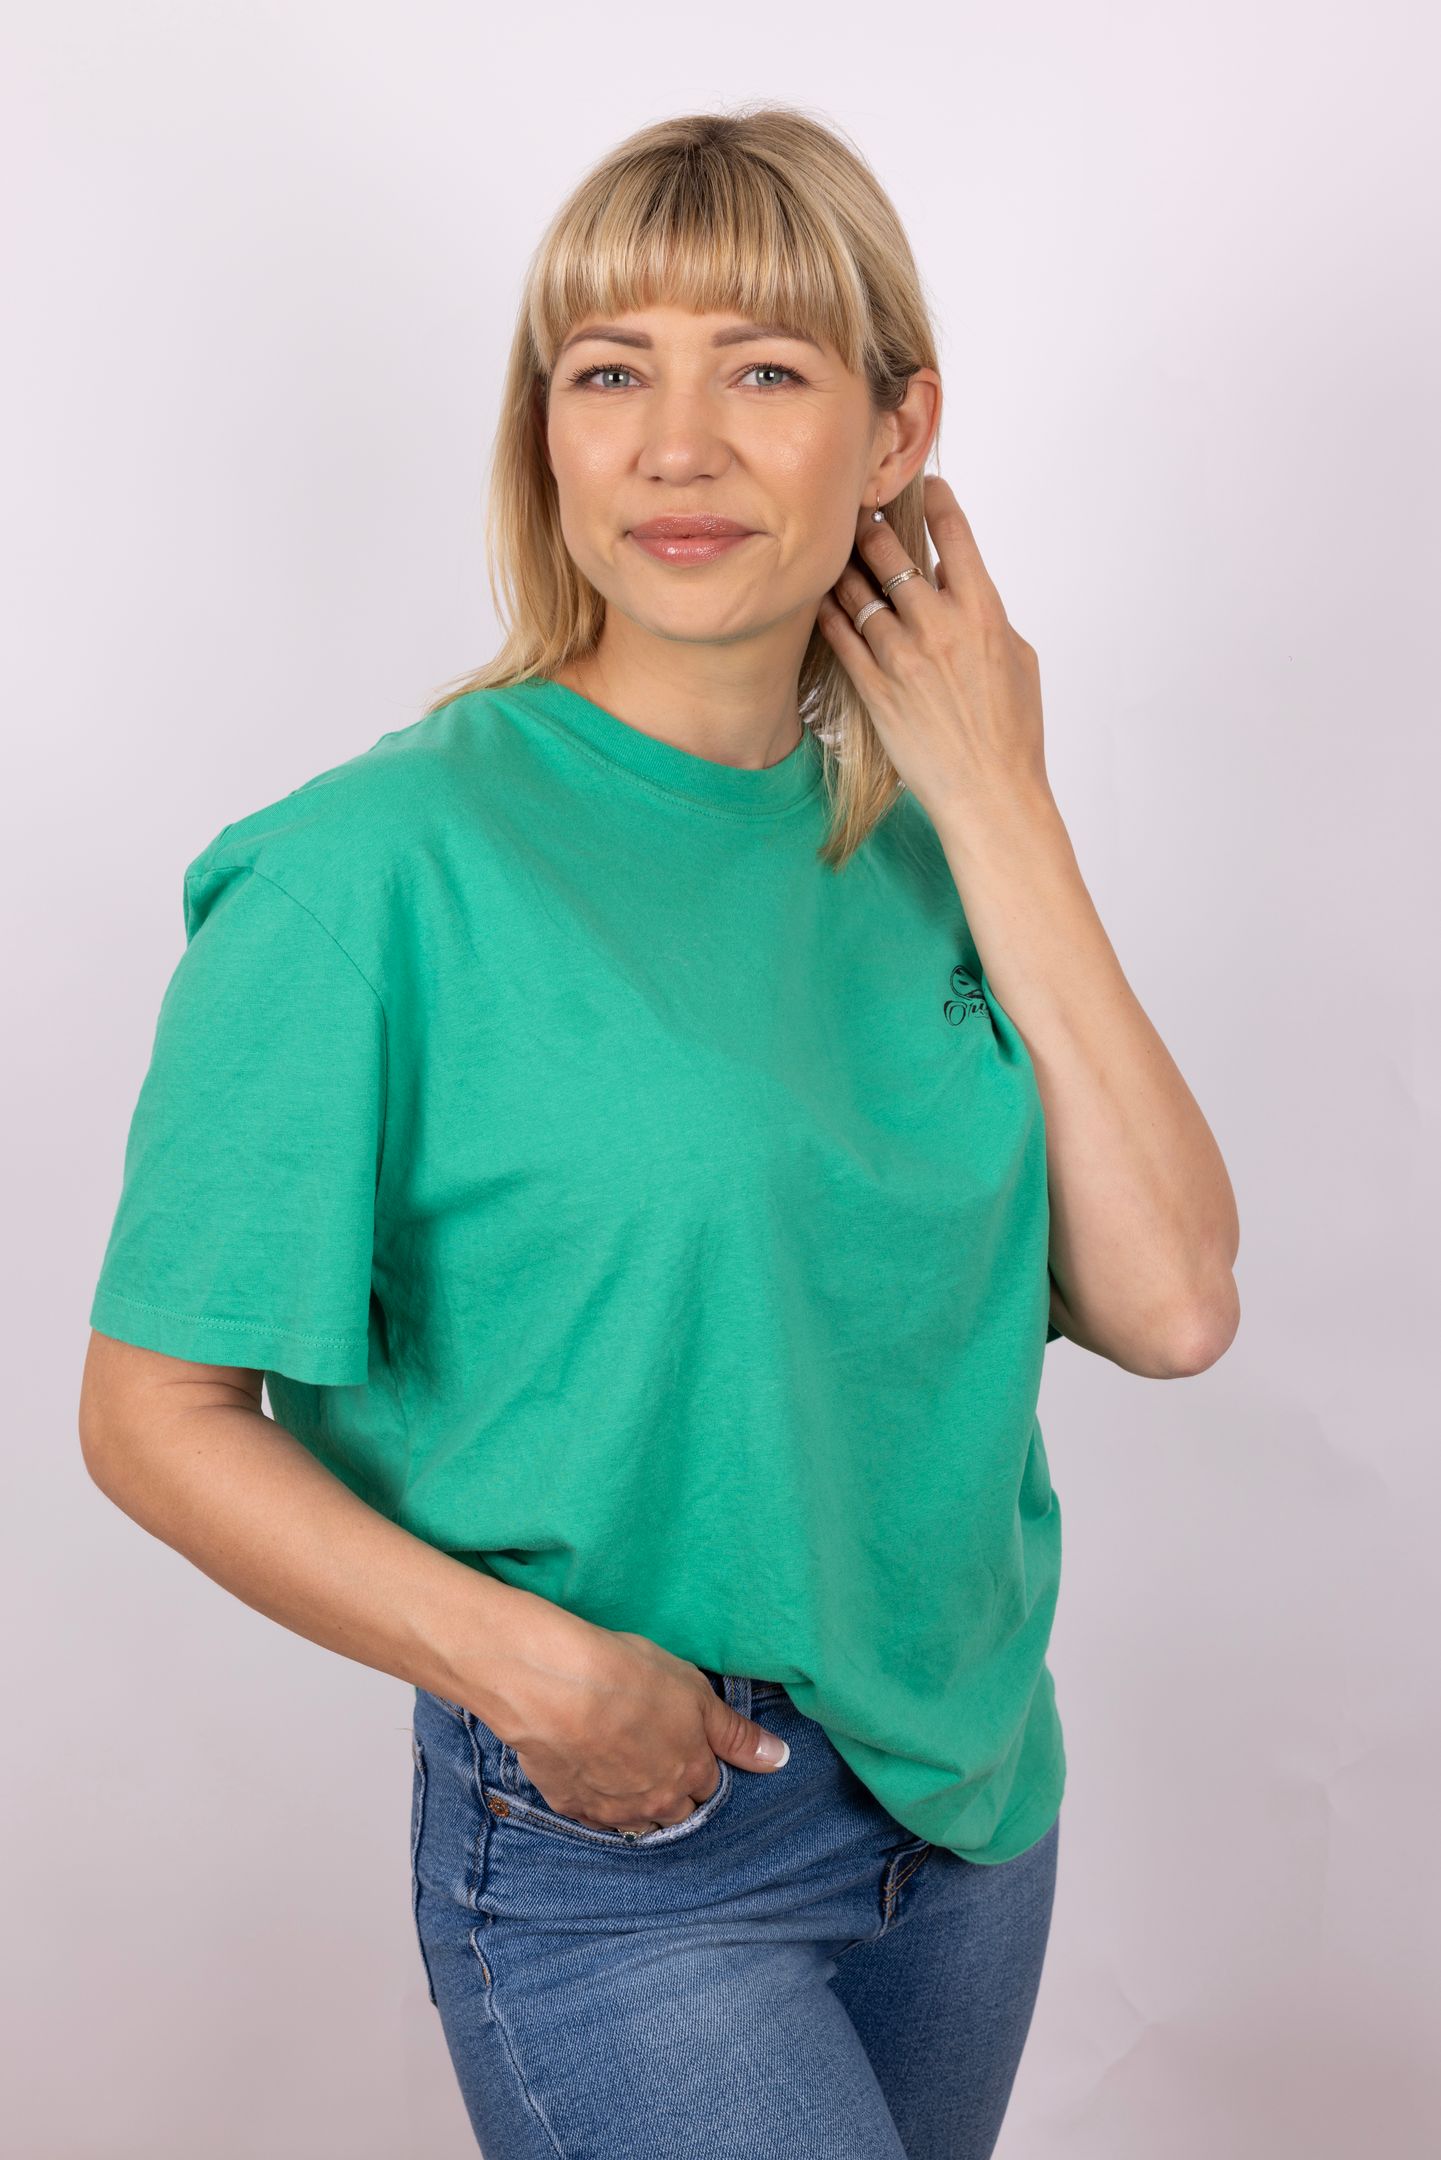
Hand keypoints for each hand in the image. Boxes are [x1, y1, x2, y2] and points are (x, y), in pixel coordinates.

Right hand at [495, 1626, 789, 1836]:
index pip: (707, 1785)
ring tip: (624, 1770)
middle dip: (673, 1791)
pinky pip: (591, 1816)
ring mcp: (611, 1810)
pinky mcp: (570, 1806)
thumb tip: (780, 1759)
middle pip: (674, 1811)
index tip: (686, 1744)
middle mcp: (656, 1802)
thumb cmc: (630, 1678)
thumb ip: (736, 1733)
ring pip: (635, 1822)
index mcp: (691, 1774)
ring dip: (637, 1805)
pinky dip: (596, 1802)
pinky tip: (589, 1774)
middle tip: (655, 1756)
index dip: (699, 1762)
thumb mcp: (695, 1693)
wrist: (557, 1688)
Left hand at [817, 473, 1050, 828]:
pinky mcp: (876, 690)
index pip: (956, 536)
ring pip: (858, 591)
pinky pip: (842, 637)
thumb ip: (986, 612)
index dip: (939, 500)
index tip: (928, 483)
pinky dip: (830, 612)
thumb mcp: (1018, 659)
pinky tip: (822, 599)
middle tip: (862, 512)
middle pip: (892, 553)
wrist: (990, 793)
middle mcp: (941, 628)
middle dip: (873, 525)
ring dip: (845, 567)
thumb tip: (951, 580)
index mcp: (984, 613)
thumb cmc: (1014, 729)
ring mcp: (903, 658)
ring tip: (836, 553)